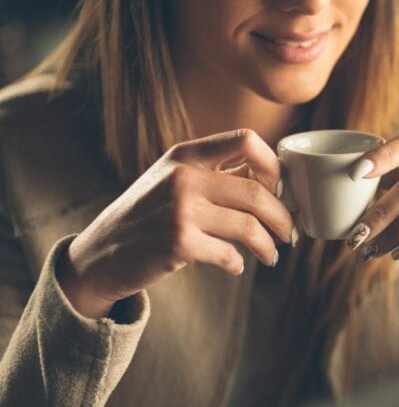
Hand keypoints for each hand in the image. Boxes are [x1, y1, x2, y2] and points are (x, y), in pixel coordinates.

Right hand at [57, 129, 293, 318]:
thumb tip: (275, 180)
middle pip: (258, 193)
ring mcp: (180, 209)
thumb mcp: (174, 180)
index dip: (273, 166)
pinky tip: (235, 266)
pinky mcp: (178, 242)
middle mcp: (183, 177)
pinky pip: (229, 254)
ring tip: (272, 255)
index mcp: (186, 155)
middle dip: (283, 217)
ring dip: (269, 247)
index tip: (279, 190)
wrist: (102, 253)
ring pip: (250, 227)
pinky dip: (238, 264)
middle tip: (288, 232)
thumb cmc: (148, 216)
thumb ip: (215, 174)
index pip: (246, 140)